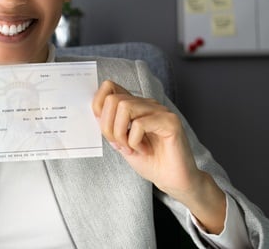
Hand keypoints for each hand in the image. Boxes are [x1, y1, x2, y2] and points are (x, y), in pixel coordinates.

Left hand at [92, 80, 225, 232]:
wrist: (172, 180)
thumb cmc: (150, 162)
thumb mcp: (122, 143)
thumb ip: (111, 127)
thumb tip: (96, 114)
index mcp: (135, 106)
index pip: (110, 87)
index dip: (99, 105)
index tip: (105, 130)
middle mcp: (148, 104)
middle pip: (114, 100)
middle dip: (108, 127)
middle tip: (119, 145)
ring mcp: (160, 111)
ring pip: (125, 107)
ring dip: (120, 133)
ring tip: (131, 149)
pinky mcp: (170, 121)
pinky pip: (140, 124)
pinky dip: (135, 141)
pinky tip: (144, 151)